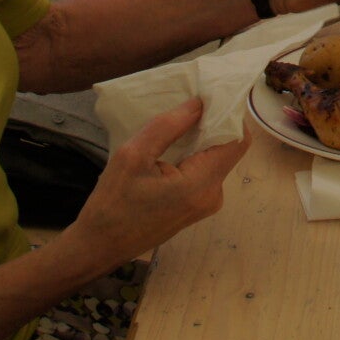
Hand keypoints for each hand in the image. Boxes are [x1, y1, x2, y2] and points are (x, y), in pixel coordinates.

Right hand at [64, 99, 248, 266]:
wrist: (100, 245)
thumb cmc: (113, 202)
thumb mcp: (133, 155)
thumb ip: (169, 126)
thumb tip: (199, 102)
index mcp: (202, 183)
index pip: (238, 140)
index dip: (230, 114)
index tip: (211, 93)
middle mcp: (213, 195)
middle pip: (228, 148)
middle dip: (213, 122)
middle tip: (191, 100)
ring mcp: (206, 203)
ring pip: (215, 158)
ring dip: (202, 137)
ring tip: (179, 119)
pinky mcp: (197, 206)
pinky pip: (204, 170)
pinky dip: (194, 153)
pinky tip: (174, 142)